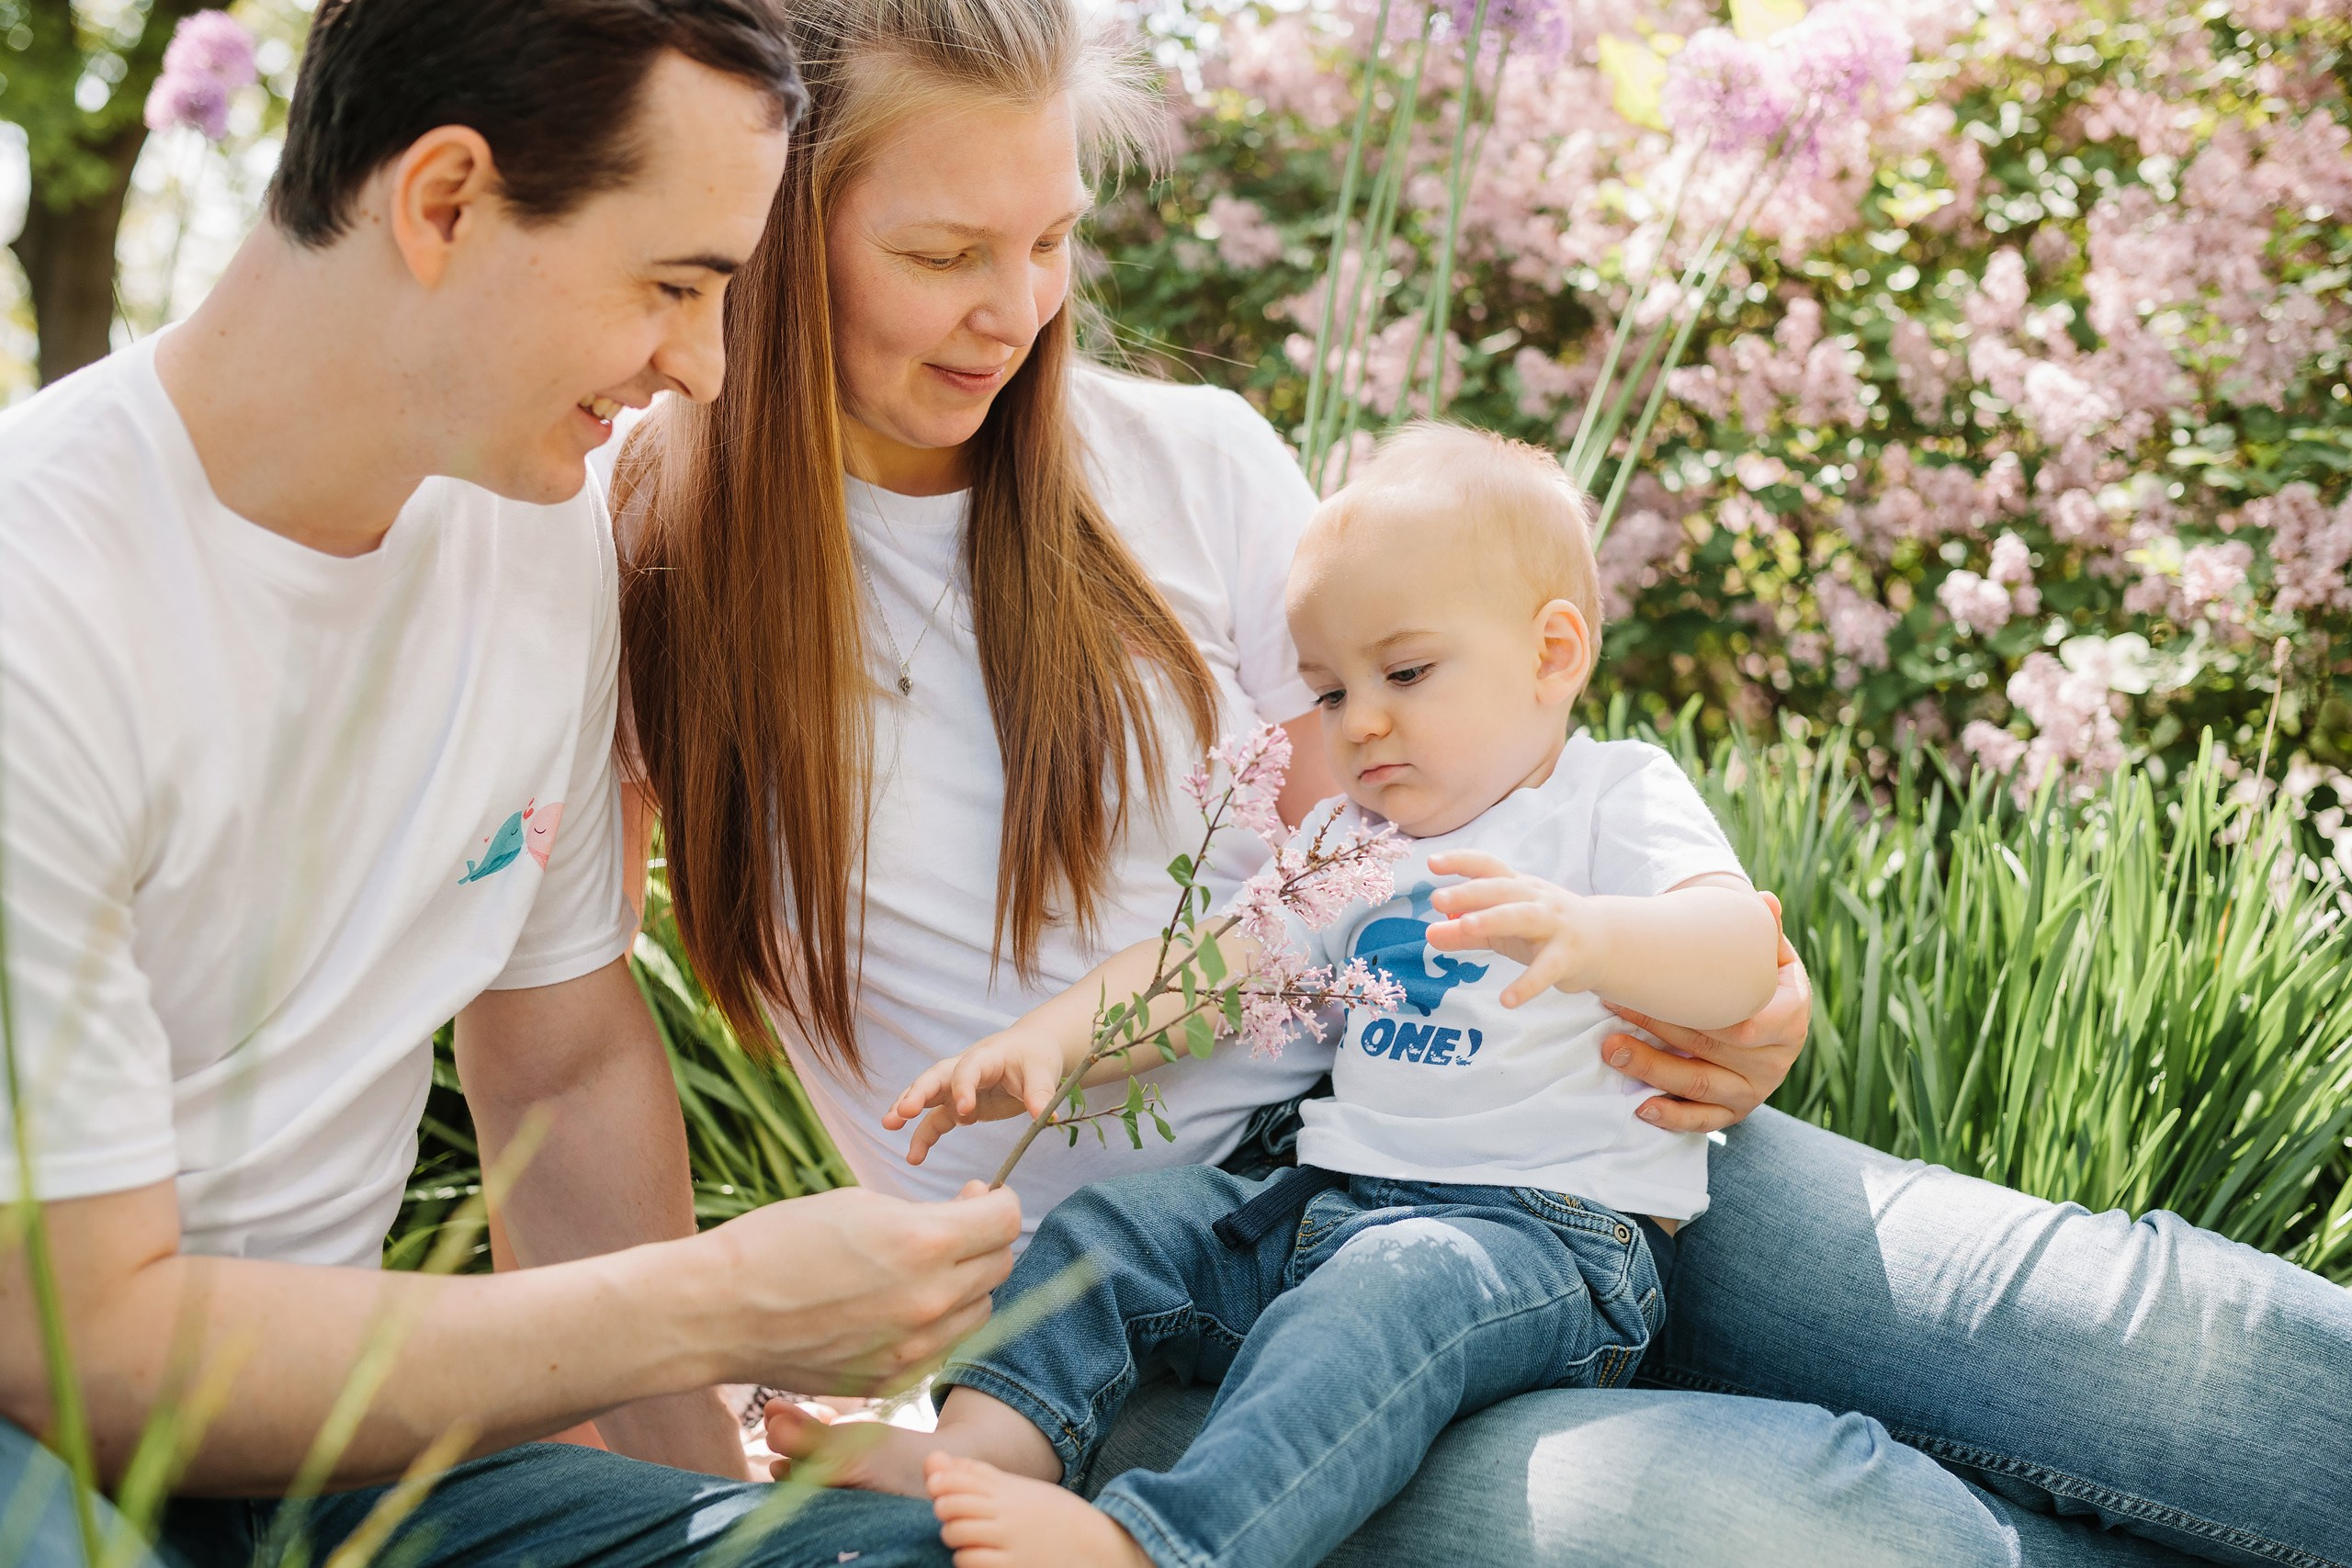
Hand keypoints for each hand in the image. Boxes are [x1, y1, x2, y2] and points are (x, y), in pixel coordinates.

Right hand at [701, 1181, 1019, 1396]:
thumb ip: (926, 1214)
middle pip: (999, 1265)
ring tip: (922, 1269)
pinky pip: (942, 1347)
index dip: (996, 1202)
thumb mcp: (860, 1204)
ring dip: (965, 1286)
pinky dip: (935, 1325)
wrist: (719, 1311)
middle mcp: (929, 1299)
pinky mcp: (891, 1381)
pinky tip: (898, 1307)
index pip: (1005, 1219)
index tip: (979, 1198)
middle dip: (983, 1241)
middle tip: (952, 1227)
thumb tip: (970, 1211)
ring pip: (979, 1311)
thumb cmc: (780, 1242)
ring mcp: (913, 1348)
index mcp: (924, 1242)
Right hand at [884, 1029, 1067, 1164]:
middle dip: (918, 1093)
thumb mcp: (1043, 1071)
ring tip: (889, 1125)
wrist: (1031, 1051)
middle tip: (902, 1112)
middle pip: (936, 1077)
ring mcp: (957, 1088)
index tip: (966, 1110)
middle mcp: (964, 1069)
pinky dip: (924, 1136)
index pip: (968, 1069)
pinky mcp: (958, 1106)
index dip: (964, 1087)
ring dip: (907, 1109)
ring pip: (928, 1096)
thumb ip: (1040, 1092)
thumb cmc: (1035, 1057)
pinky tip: (914, 1157)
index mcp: (985, 1057)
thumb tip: (1045, 1115)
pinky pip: (937, 1120)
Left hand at [1423, 850, 1596, 1006]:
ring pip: (1523, 916)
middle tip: (1437, 899)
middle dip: (1470, 892)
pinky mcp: (1568, 955)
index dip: (1461, 862)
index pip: (1488, 867)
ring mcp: (1554, 924)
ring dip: (1495, 918)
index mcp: (1517, 887)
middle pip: (1501, 889)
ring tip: (1467, 926)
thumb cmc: (1543, 930)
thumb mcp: (1502, 927)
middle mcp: (1535, 899)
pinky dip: (1527, 984)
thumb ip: (1465, 931)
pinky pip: (1546, 969)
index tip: (1432, 862)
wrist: (1603, 942)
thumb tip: (1429, 934)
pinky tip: (1507, 1000)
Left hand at [1602, 891, 1808, 1133]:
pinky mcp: (1733, 1112)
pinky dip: (1672, 1117)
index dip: (1719, 1016)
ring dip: (1651, 1067)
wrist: (1759, 1013)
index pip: (1754, 1023)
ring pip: (1699, 1082)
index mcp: (1789, 1016)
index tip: (1679, 999)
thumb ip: (1763, 930)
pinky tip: (1641, 1108)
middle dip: (1659, 1026)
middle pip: (1711, 1045)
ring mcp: (1754, 1089)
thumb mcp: (1766, 951)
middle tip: (1614, 1005)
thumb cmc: (1753, 975)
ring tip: (1611, 1048)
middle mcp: (1775, 1059)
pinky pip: (1703, 1121)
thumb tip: (1766, 901)